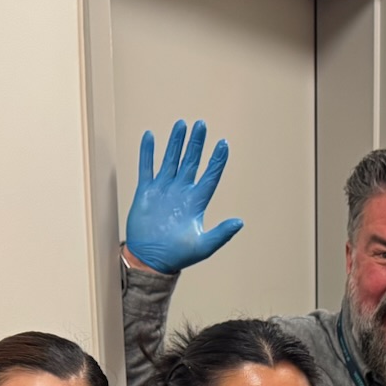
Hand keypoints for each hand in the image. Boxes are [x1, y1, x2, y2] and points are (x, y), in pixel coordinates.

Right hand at [123, 120, 243, 273]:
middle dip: (196, 143)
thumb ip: (221, 234)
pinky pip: (147, 167)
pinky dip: (147, 152)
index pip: (210, 176)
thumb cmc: (177, 256)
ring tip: (181, 124)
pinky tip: (150, 136)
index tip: (223, 144)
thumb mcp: (203, 246)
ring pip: (171, 159)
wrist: (150, 260)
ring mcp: (163, 190)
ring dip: (176, 142)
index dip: (216, 160)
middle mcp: (181, 192)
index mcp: (196, 202)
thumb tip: (240, 222)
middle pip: (191, 161)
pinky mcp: (146, 192)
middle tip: (201, 125)